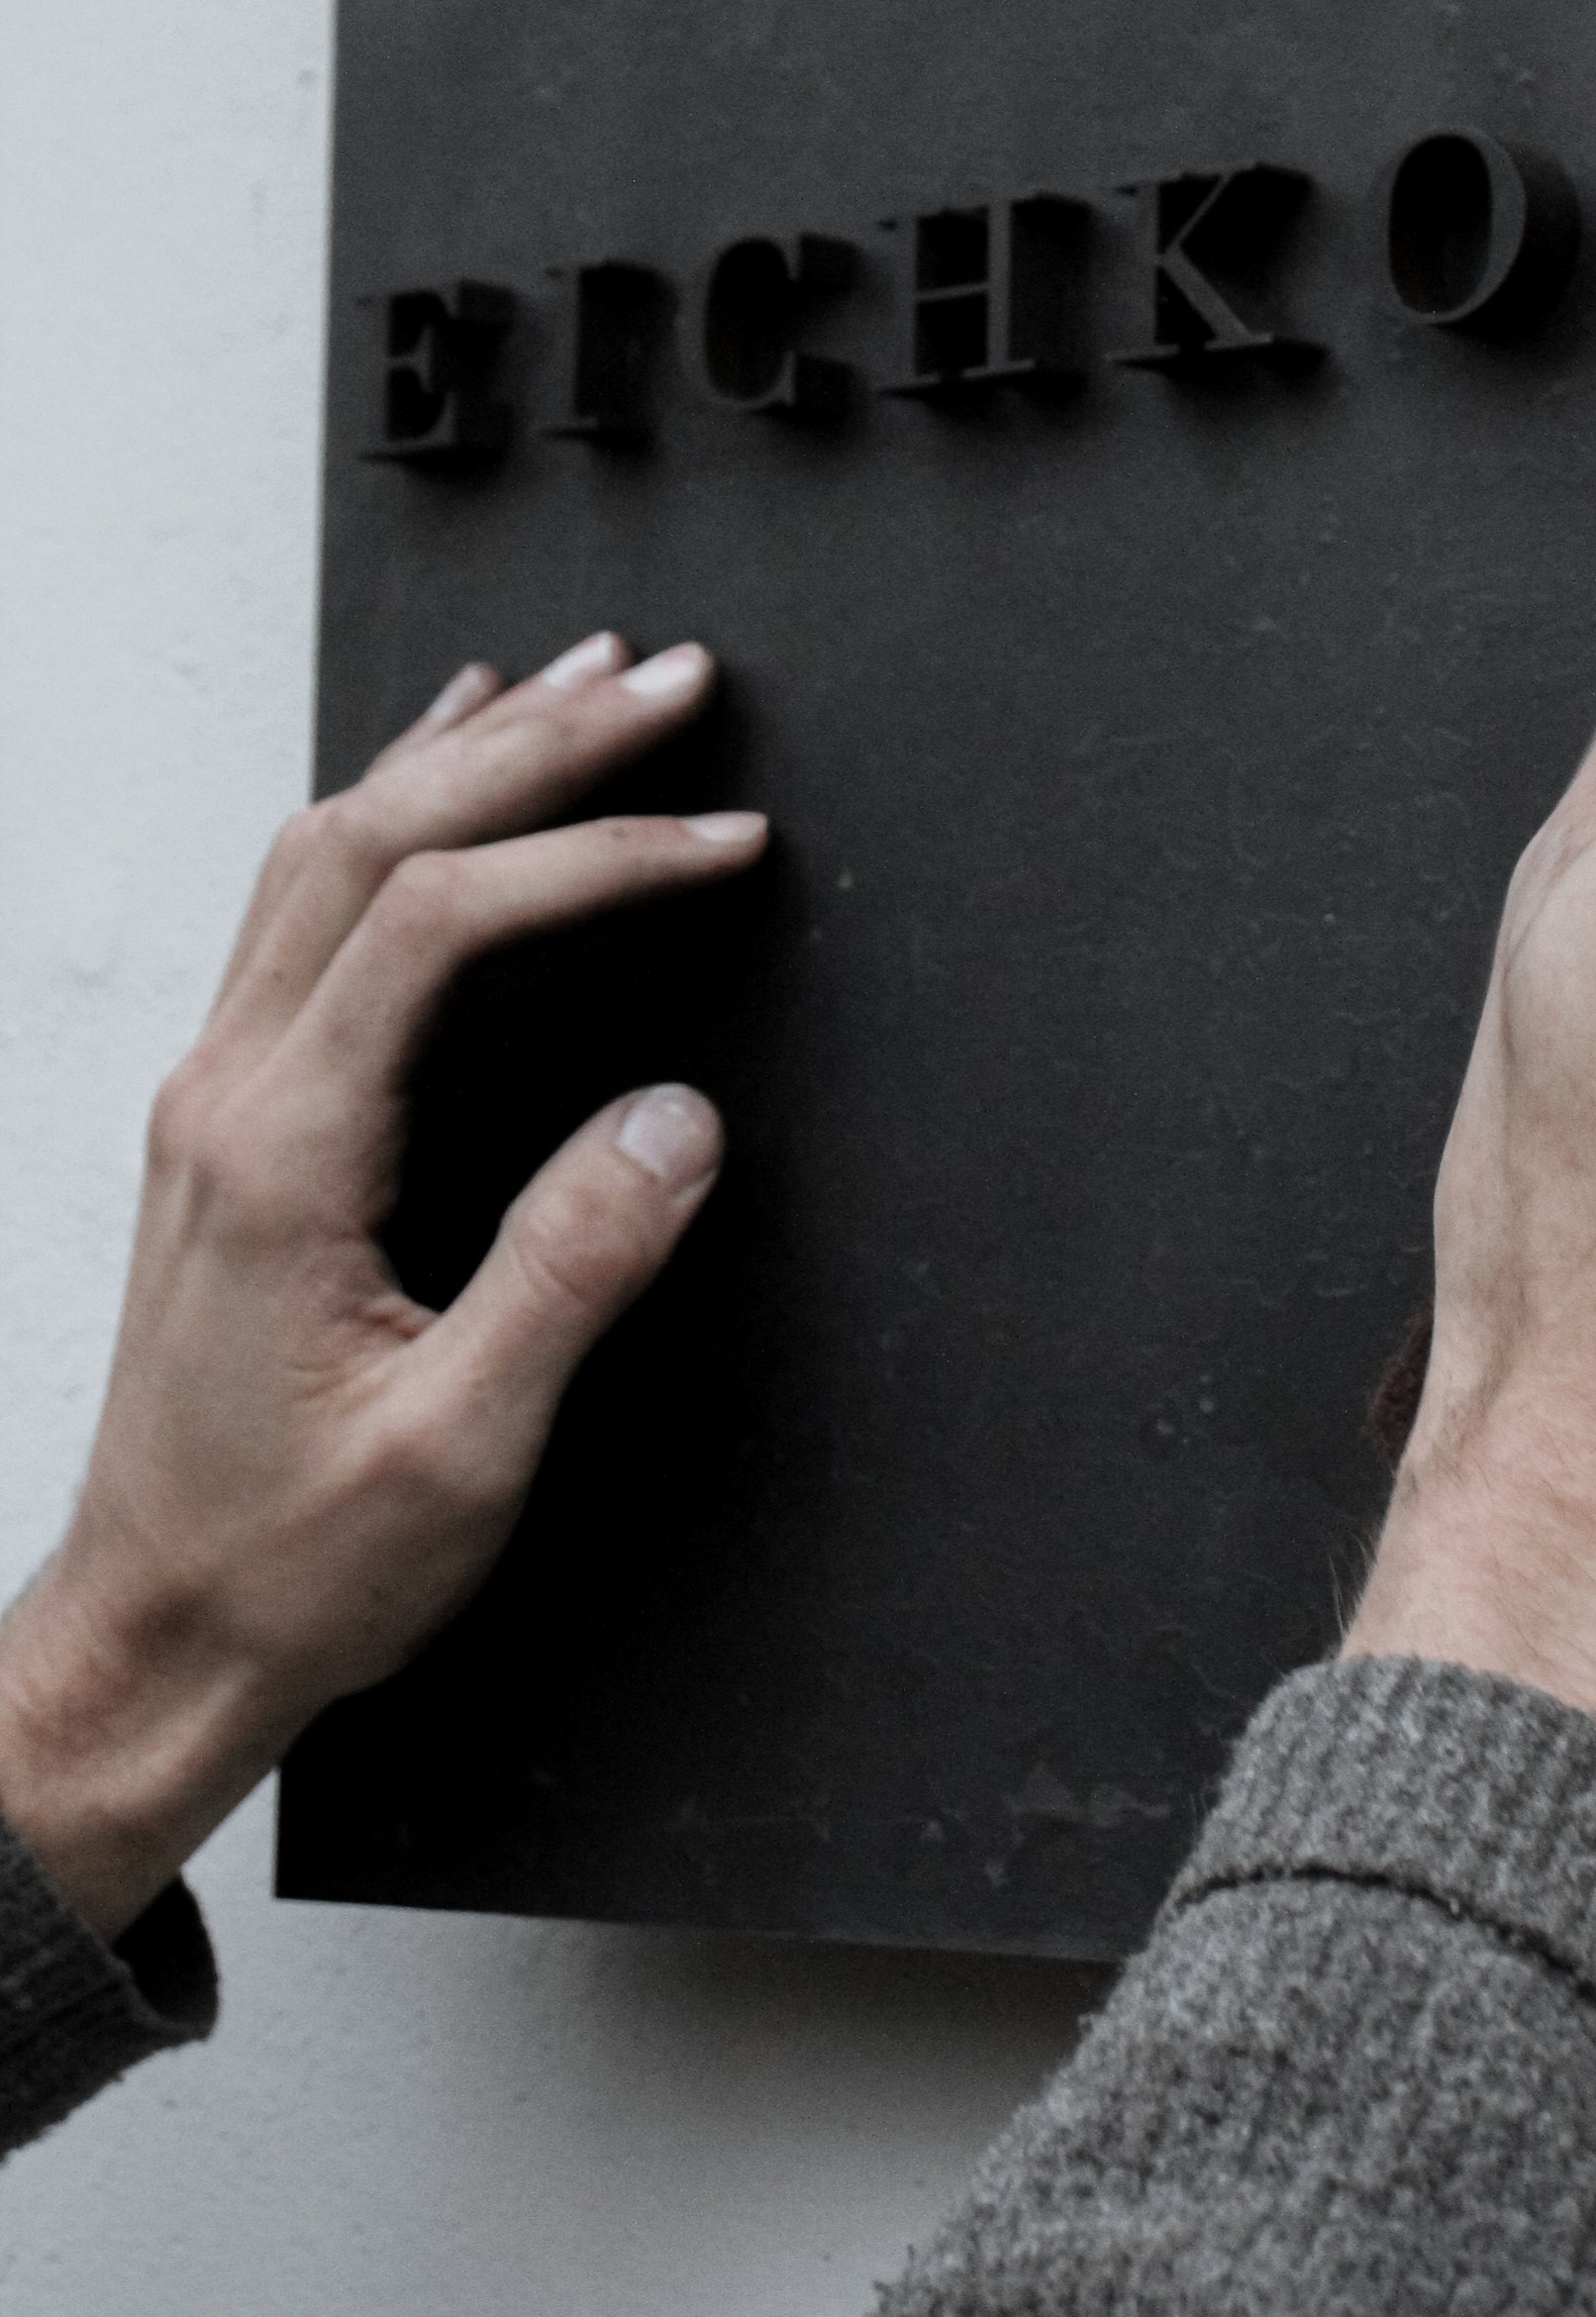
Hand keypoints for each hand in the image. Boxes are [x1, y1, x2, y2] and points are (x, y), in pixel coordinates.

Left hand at [0, 632, 768, 1937]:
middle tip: (668, 681)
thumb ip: (570, 1270)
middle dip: (535, 745)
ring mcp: (219, 1098)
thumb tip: (678, 1121)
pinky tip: (441, 781)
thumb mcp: (462, 1447)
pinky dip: (392, 817)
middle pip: (371, 839)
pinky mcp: (234, 1124)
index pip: (439, 921)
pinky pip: (301, 910)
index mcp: (282, 1151)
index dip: (594, 854)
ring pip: (322, 853)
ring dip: (457, 755)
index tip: (719, 839)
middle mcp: (230, 1095)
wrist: (156, 1635)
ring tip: (577, 683)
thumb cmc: (291, 1562)